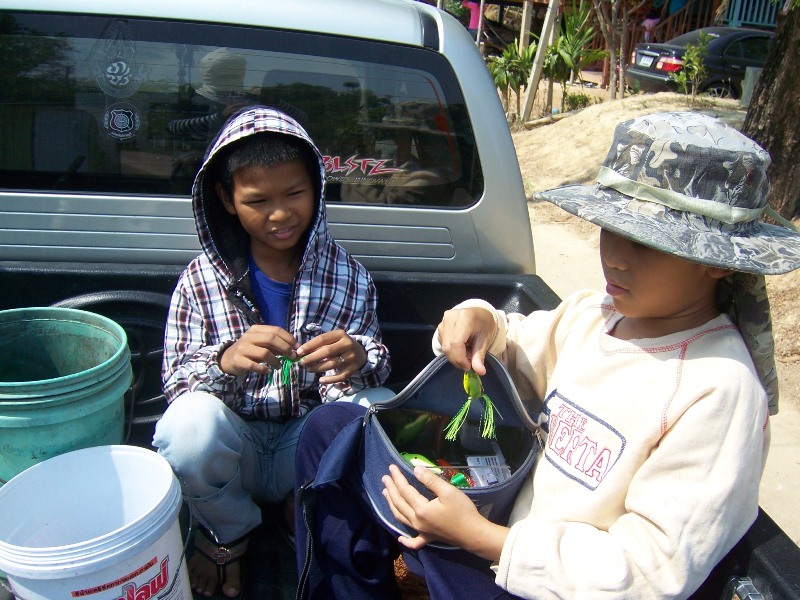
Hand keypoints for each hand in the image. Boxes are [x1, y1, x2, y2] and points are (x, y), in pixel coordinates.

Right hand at [219, 325, 297, 375]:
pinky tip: (268, 371)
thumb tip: (294, 349)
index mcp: (256, 329)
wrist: (228, 359)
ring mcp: (242, 348)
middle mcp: (248, 336)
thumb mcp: (261, 344)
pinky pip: (254, 365)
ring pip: (264, 353)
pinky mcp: (238, 360)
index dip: (289, 338)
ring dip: (276, 361)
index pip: (276, 330)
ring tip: (279, 366)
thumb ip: (275, 345)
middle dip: (285, 348)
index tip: (297, 347)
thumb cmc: (250, 351)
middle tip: (292, 357)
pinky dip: (264, 369)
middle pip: (271, 339)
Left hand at [296, 330, 366, 383]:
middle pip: (327, 351)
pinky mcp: (353, 369)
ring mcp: (351, 357)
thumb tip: (302, 352)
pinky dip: (330, 379)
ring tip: (309, 369)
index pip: (322, 339)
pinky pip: (340, 376)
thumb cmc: (340, 345)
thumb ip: (320, 344)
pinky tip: (321, 380)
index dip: (309, 346)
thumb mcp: (333, 340)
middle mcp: (347, 344)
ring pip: (332, 364)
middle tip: (302, 363)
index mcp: (340, 334)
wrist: (361, 353)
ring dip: (318, 368)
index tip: (298, 352)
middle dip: (312, 358)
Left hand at [381, 464, 506, 559]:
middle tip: (385, 477)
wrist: (474, 534)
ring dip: (392, 505)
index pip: (405, 490)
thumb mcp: (448, 491)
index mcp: (421, 508)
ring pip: (401, 518)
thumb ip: (431, 480)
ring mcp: (421, 531)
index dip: (397, 478)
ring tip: (386, 494)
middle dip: (391, 489)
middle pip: (399, 503)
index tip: (391, 467)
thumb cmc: (462, 511)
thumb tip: (415, 470)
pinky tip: (400, 538)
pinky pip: (414, 541)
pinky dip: (405, 540)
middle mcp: (417, 521)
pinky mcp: (429, 538)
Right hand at [437, 307, 496, 374]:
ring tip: (467, 353)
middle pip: (448, 346)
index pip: (456, 342)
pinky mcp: (440, 327)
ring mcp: (443, 322)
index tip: (469, 367)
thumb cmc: (484, 325)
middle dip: (457, 360)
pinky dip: (451, 351)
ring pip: (444, 347)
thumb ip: (479, 355)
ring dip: (455, 356)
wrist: (479, 314)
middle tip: (468, 364)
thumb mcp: (485, 339)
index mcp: (465, 317)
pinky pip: (442, 344)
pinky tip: (461, 348)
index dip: (460, 358)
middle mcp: (450, 317)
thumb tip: (479, 371)